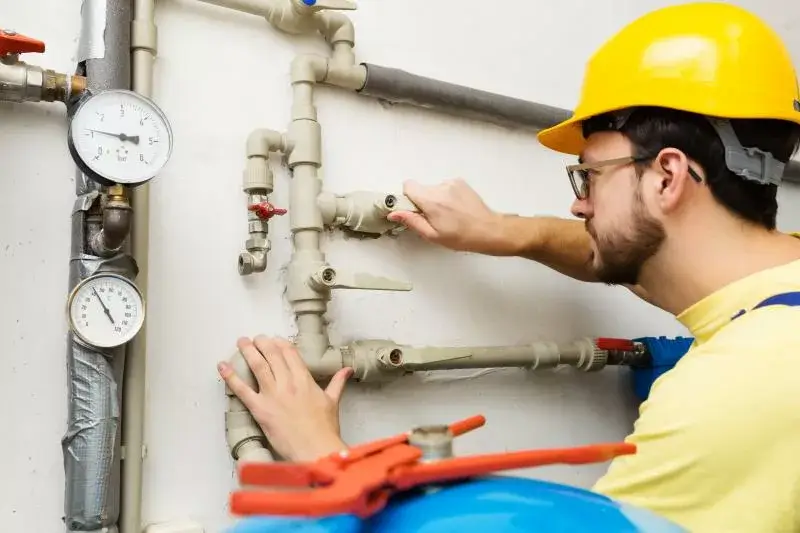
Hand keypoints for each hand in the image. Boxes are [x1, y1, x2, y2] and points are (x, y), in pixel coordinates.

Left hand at [218, 336, 352, 461]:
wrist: (315, 449)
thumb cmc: (324, 429)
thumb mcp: (332, 401)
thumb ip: (337, 383)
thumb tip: (346, 370)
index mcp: (305, 379)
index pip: (290, 353)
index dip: (280, 343)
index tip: (275, 339)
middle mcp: (287, 383)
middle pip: (272, 355)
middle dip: (262, 343)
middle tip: (256, 338)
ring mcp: (272, 395)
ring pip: (258, 365)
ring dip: (248, 351)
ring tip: (241, 341)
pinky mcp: (260, 409)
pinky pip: (242, 390)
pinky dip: (231, 377)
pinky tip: (222, 366)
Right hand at [387, 179, 509, 254]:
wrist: (488, 230)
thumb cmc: (461, 237)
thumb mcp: (432, 235)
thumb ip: (411, 221)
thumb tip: (394, 213)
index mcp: (431, 201)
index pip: (408, 186)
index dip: (408, 198)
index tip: (414, 210)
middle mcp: (441, 187)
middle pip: (421, 189)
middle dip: (423, 202)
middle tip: (435, 218)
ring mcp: (452, 183)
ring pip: (433, 189)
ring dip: (436, 199)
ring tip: (449, 215)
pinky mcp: (461, 182)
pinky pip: (445, 187)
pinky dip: (447, 196)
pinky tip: (456, 209)